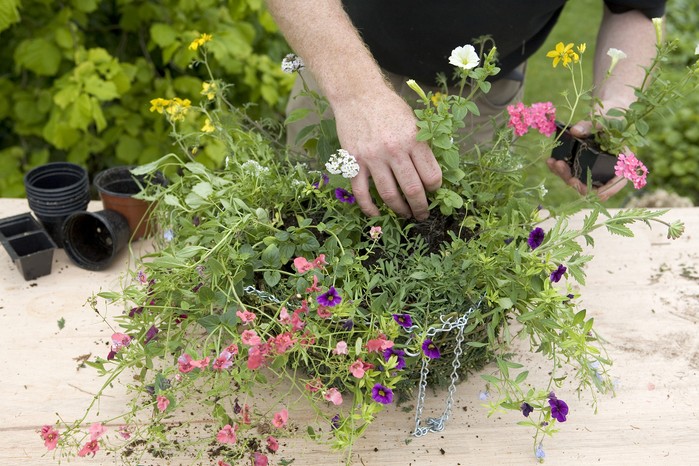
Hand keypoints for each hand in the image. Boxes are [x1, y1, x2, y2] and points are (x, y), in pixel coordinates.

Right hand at [334, 89, 441, 219]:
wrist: (357, 95)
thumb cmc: (388, 107)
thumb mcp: (413, 121)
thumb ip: (421, 146)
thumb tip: (430, 174)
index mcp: (414, 140)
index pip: (431, 176)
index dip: (435, 189)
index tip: (432, 192)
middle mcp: (394, 150)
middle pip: (413, 190)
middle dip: (420, 208)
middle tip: (422, 214)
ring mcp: (373, 158)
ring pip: (389, 195)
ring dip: (399, 210)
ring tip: (404, 215)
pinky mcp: (354, 162)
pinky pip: (362, 193)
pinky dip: (369, 208)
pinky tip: (376, 214)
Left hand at [546, 119, 626, 200]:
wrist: (607, 115)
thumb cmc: (611, 119)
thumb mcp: (604, 120)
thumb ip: (591, 126)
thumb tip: (575, 131)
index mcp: (621, 162)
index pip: (615, 184)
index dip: (601, 191)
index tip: (583, 185)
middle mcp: (609, 171)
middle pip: (592, 186)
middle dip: (573, 180)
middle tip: (560, 166)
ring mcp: (595, 171)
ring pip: (578, 182)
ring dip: (564, 175)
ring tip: (553, 162)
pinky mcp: (583, 167)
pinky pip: (571, 174)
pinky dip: (560, 170)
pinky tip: (550, 161)